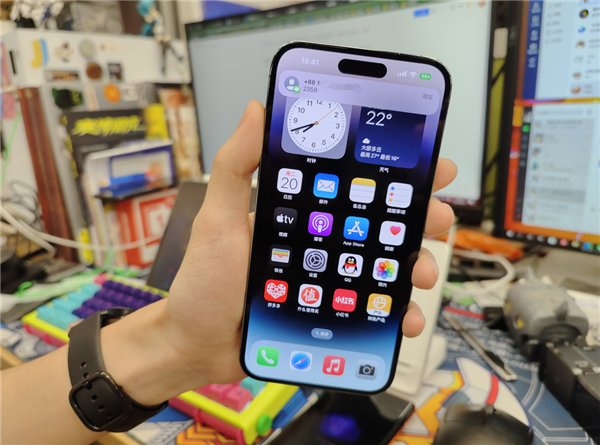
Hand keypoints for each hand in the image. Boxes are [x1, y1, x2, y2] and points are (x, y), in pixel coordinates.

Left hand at [129, 100, 455, 398]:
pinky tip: (405, 318)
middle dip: (416, 219)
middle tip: (437, 219)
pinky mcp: (329, 314)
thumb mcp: (218, 220)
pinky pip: (371, 311)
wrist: (197, 348)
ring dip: (413, 267)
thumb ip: (236, 168)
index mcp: (299, 215)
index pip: (352, 187)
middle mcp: (318, 244)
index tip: (425, 165)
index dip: (391, 175)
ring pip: (383, 268)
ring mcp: (326, 280)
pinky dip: (394, 313)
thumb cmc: (203, 284)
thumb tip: (257, 111)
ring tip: (422, 273)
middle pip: (378, 226)